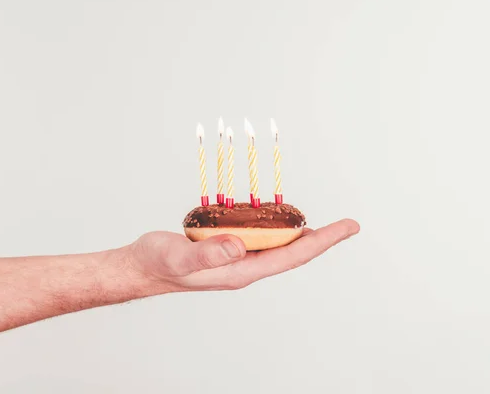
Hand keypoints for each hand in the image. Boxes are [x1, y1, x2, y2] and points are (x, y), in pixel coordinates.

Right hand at [126, 219, 359, 294]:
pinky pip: (259, 237)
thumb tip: (239, 245)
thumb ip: (208, 254)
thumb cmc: (158, 263)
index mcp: (241, 271)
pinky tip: (278, 218)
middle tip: (347, 225)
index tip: (347, 227)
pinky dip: (275, 226)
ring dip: (301, 233)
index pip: (292, 255)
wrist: (141, 267)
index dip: (323, 241)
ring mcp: (236, 258)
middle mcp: (245, 266)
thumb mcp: (180, 257)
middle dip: (321, 239)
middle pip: (293, 252)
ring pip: (278, 246)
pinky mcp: (227, 249)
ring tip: (323, 225)